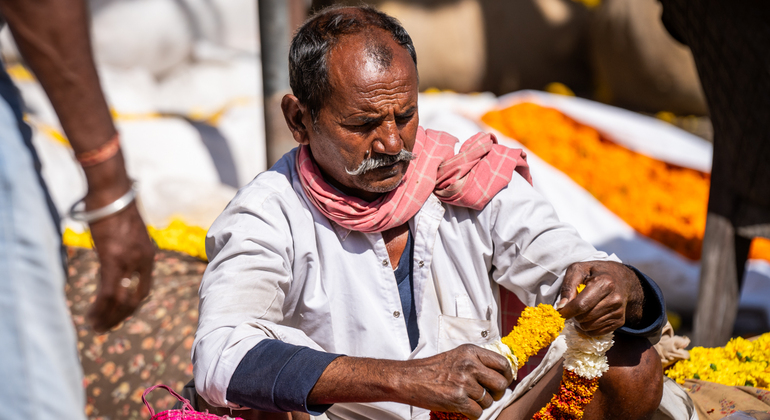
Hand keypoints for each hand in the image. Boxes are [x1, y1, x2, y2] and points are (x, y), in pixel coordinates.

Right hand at [86, 202, 154, 332]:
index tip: (119, 314)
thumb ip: (125, 249)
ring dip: (108, 317)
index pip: (143, 289)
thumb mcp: (126, 233)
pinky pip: (109, 293)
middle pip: (135, 299)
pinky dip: (101, 308)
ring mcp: (129, 261)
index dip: (131, 305)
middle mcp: (143, 261)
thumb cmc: (115, 208)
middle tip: (106, 327)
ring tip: (96, 327)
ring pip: (121, 300)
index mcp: (148, 255)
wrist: (111, 191)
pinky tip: (92, 316)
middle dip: (120, 316)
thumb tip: (114, 255)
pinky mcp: (113, 259)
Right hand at [400, 344, 513, 418]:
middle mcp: (469, 365)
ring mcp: (463, 382)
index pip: (502, 363)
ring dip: (480, 404)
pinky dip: (472, 414)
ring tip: (466, 399)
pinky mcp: (457, 399)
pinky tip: (462, 408)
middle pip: (501, 384)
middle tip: (488, 395)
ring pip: (489, 401)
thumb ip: (477, 361)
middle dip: (498, 393)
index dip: (507, 376)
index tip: (503, 381)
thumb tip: (500, 374)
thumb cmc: (431, 369)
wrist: (408, 378)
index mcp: (471, 352)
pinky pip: (478, 413)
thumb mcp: (457, 356)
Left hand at [556, 261, 643, 335]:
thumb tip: (561, 307)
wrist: (621, 279)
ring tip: (582, 310)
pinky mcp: (620, 322)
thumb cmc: (596, 273)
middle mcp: (614, 299)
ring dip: (580, 321)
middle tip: (574, 306)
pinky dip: (588, 328)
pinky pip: (596, 333)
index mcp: (604, 283)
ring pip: (588, 327)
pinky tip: (588, 317)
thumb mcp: (578, 270)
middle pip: (584, 318)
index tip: (559, 312)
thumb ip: (568, 286)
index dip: (567, 311)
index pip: (581, 305)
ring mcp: (618, 312)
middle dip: (574, 315)